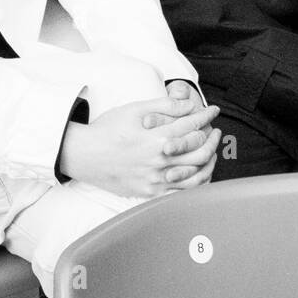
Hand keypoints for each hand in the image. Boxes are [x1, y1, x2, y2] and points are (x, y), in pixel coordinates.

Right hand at [59, 97, 220, 197]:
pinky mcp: (149, 193)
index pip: (193, 125)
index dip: (206, 115)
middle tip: (214, 130)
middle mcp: (160, 160)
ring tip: (211, 151)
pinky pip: (181, 193)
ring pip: (196, 174)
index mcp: (157, 137)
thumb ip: (164, 106)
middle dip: (212, 138)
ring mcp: (155, 180)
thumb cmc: (107, 129)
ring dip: (209, 161)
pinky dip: (196, 183)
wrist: (83, 155)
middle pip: (200, 150)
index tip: (213, 110)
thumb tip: (188, 104)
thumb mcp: (134, 109)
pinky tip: (199, 174)